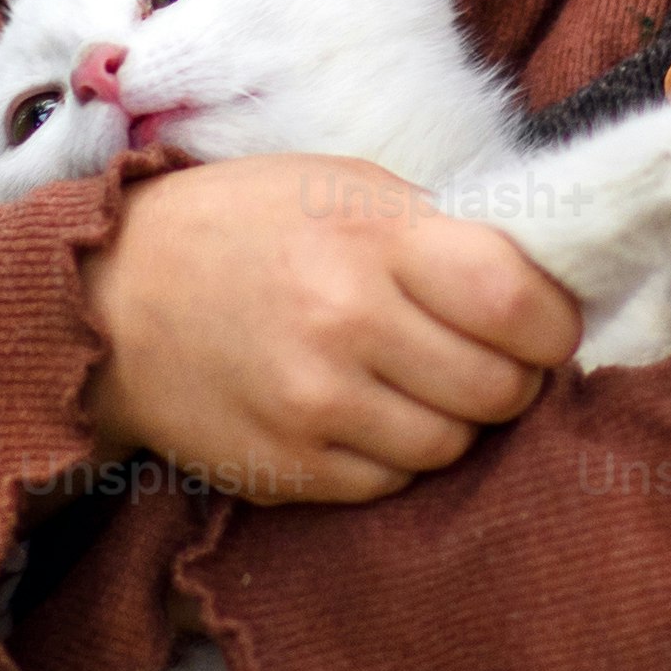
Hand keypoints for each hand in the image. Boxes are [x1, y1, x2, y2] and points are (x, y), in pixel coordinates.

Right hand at [79, 151, 582, 504]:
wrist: (116, 298)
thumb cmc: (246, 225)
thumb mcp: (345, 188)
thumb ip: (441, 235)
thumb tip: (541, 289)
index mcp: (375, 239)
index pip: (518, 303)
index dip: (553, 322)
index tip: (542, 322)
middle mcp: (348, 325)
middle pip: (499, 389)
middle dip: (510, 377)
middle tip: (482, 355)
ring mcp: (315, 406)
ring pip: (451, 447)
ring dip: (453, 420)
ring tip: (414, 380)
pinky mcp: (288, 469)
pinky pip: (391, 483)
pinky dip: (393, 455)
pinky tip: (363, 412)